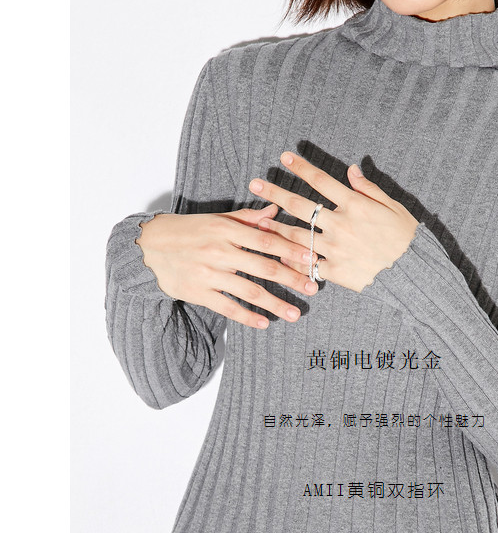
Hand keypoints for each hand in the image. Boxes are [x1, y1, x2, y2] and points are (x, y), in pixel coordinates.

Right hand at [136, 204, 319, 328]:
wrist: (149, 246)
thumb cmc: (189, 230)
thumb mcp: (217, 218)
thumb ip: (247, 217)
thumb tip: (275, 210)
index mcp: (227, 229)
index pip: (267, 240)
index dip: (292, 250)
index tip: (313, 259)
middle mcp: (219, 251)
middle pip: (264, 267)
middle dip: (292, 279)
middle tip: (313, 288)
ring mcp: (209, 274)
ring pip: (249, 291)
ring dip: (275, 304)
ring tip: (295, 313)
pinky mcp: (198, 292)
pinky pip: (227, 307)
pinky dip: (247, 316)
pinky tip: (264, 322)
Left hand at [249, 152, 418, 292]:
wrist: (413, 273)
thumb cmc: (405, 237)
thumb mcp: (392, 206)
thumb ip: (368, 188)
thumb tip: (351, 169)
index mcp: (354, 205)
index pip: (321, 181)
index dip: (301, 167)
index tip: (284, 157)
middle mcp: (341, 224)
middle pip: (300, 205)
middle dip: (275, 192)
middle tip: (255, 183)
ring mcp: (335, 249)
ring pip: (297, 236)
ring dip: (275, 226)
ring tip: (258, 219)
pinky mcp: (334, 271)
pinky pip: (307, 265)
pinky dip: (292, 260)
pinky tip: (277, 255)